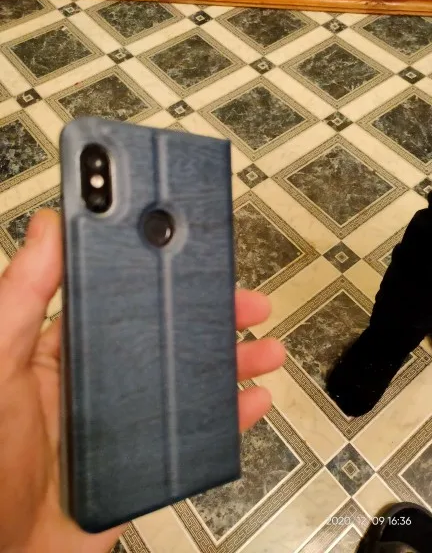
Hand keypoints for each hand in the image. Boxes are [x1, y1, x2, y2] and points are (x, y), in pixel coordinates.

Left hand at [0, 209, 284, 552]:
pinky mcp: (148, 457)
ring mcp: (129, 417)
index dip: (163, 277)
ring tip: (266, 351)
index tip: (195, 260)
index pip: (123, 299)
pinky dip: (230, 417)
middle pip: (169, 336)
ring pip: (191, 380)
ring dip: (231, 363)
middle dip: (213, 318)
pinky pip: (198, 432)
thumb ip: (22, 297)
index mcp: (67, 348)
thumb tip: (47, 227)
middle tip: (249, 304)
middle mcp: (103, 377)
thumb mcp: (0, 362)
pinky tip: (253, 402)